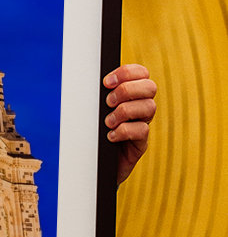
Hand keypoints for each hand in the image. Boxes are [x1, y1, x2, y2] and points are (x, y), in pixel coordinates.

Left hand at [103, 63, 156, 184]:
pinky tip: (110, 136)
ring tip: (108, 122)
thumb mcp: (94, 110)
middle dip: (126, 90)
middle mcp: (140, 107)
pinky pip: (142, 130)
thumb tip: (87, 80)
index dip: (127, 72)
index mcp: (131, 94)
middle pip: (150, 87)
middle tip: (108, 102)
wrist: (93, 163)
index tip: (106, 82)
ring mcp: (142, 124)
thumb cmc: (92, 132)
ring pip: (149, 107)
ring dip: (124, 111)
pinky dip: (124, 130)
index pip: (141, 73)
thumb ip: (97, 94)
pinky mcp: (141, 143)